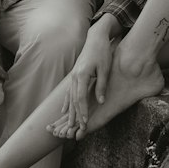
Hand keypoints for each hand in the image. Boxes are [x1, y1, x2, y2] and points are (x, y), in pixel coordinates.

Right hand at [49, 17, 118, 139]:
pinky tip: (63, 111)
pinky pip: (68, 92)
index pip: (80, 98)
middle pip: (73, 100)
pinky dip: (66, 102)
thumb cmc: (102, 52)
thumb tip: (101, 101)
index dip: (82, 111)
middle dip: (74, 116)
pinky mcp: (74, 75)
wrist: (95, 38)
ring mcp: (73, 76)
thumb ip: (102, 85)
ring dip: (70, 112)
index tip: (84, 123)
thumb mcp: (105, 69)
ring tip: (69, 125)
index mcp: (82, 75)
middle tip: (76, 129)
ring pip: (69, 97)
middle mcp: (74, 77)